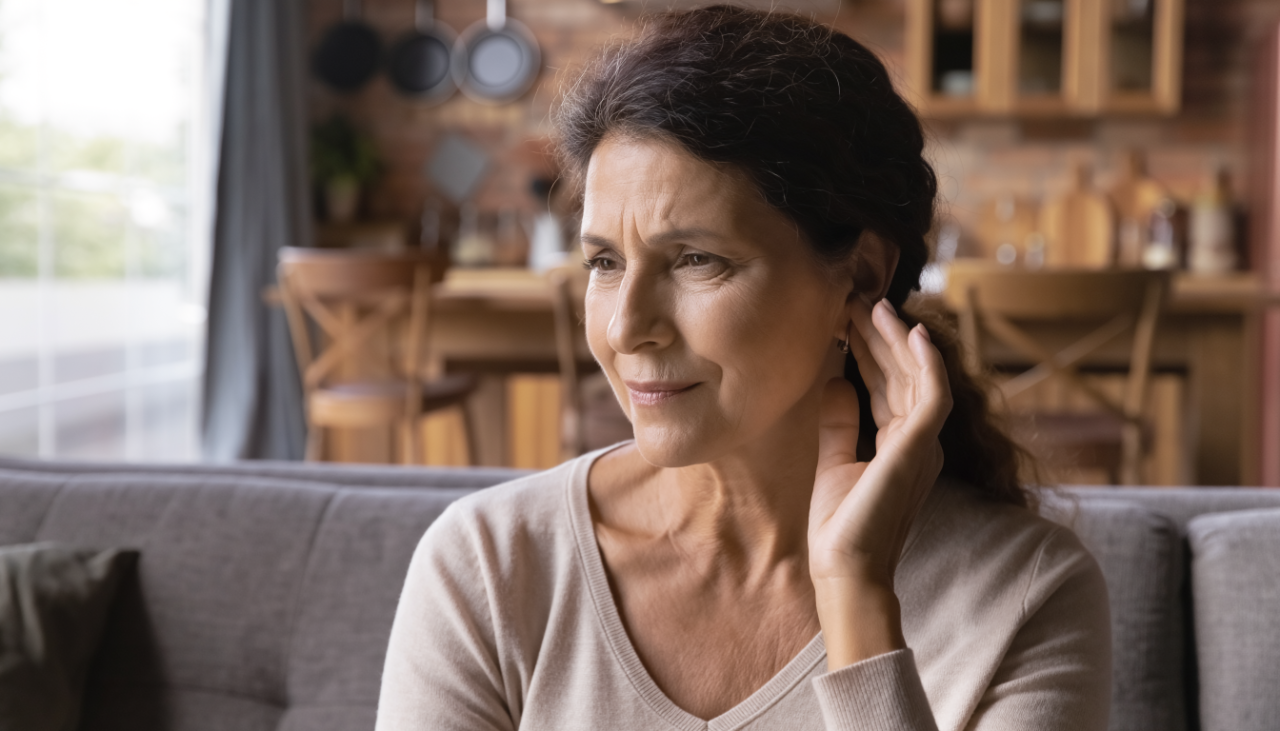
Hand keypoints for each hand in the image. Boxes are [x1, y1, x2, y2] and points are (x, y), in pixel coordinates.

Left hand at [808, 298, 951, 667]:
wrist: (845, 566)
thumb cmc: (841, 525)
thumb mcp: (834, 460)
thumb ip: (840, 421)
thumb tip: (834, 381)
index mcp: (900, 444)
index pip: (886, 386)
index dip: (868, 351)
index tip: (846, 320)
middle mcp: (919, 440)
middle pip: (901, 374)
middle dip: (879, 336)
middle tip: (856, 300)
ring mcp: (924, 442)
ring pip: (917, 375)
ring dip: (896, 339)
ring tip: (873, 305)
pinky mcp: (922, 446)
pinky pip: (933, 393)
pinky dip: (925, 361)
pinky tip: (910, 332)